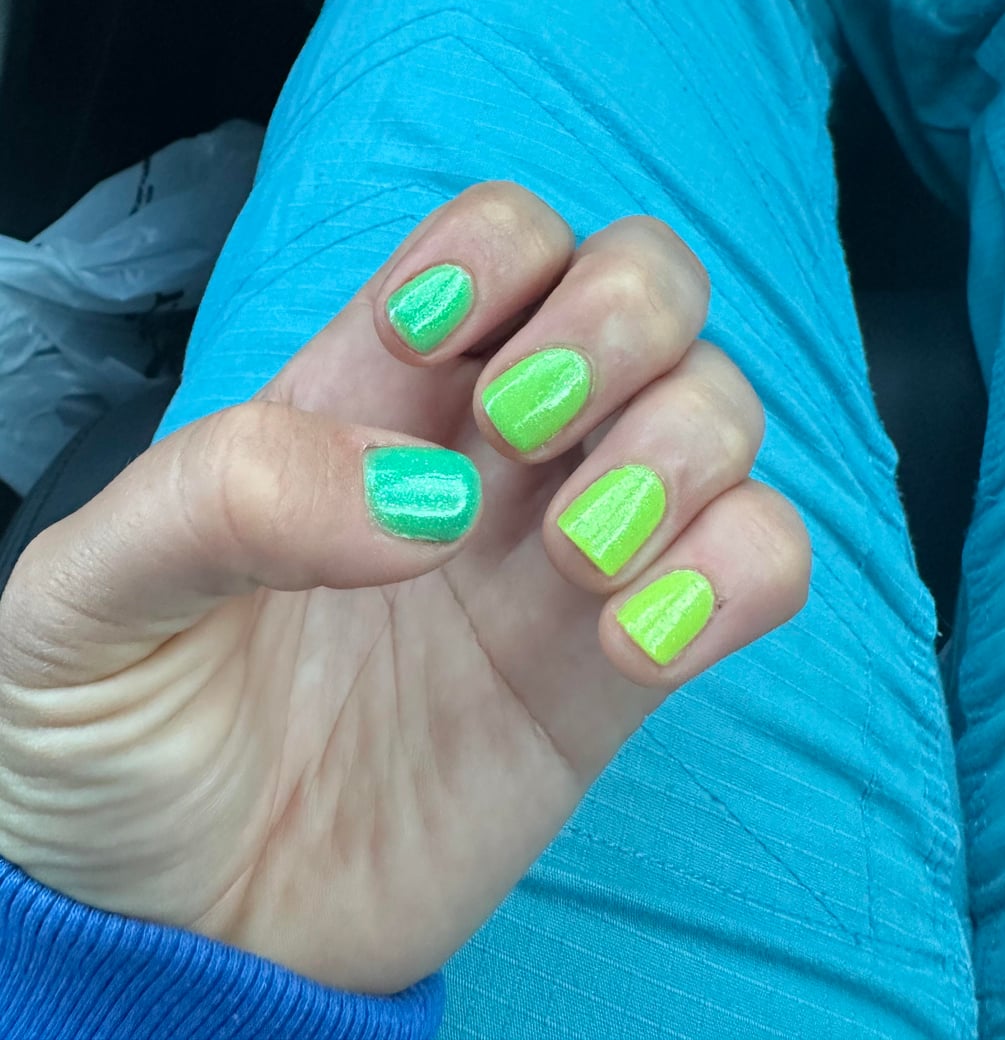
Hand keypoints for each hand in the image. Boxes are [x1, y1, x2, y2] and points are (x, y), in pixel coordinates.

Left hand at [0, 183, 808, 993]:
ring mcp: (567, 555)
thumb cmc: (114, 739)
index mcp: (368, 392)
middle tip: (522, 429)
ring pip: (720, 409)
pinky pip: (759, 564)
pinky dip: (739, 573)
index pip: (502, 232)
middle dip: (620, 320)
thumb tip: (425, 497)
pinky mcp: (620, 671)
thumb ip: (223, 499)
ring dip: (680, 454)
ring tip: (574, 562)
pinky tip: (636, 643)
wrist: (169, 929)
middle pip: (646, 285)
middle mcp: (491, 451)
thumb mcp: (89, 598)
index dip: (496, 250)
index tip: (421, 345)